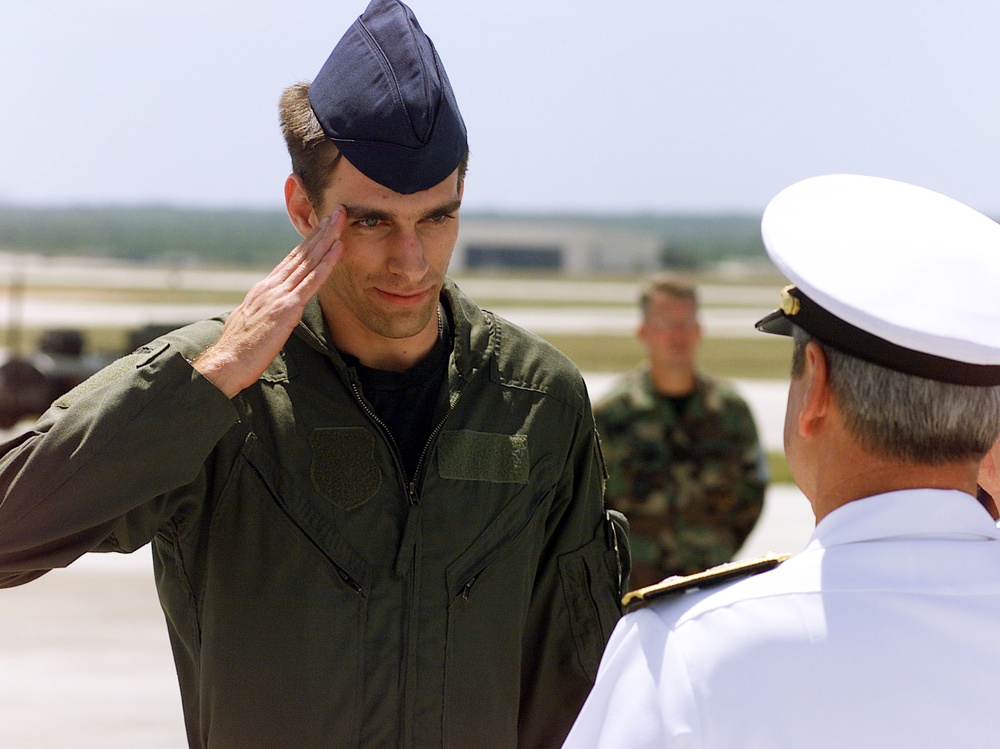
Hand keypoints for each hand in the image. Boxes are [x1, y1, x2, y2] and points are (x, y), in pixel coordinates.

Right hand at [193, 208, 346, 397]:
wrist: (227, 361)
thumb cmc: (238, 349)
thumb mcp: (251, 322)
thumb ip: (264, 311)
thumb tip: (272, 311)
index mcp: (264, 288)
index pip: (291, 260)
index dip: (308, 242)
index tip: (322, 226)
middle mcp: (271, 286)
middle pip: (301, 253)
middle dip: (321, 231)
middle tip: (336, 211)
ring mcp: (279, 295)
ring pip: (308, 260)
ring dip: (327, 238)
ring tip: (341, 219)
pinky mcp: (287, 308)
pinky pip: (311, 282)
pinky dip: (326, 263)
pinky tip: (338, 249)